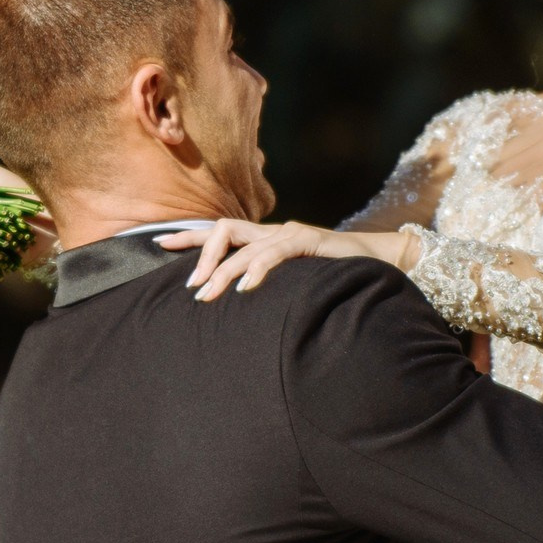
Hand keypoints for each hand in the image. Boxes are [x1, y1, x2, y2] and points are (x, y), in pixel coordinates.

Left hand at [157, 220, 415, 300]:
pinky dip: (257, 269)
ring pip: (244, 244)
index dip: (188, 237)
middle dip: (199, 254)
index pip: (219, 234)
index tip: (157, 244)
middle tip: (191, 288)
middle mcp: (274, 234)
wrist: (385, 264)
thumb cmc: (338, 280)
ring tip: (207, 295)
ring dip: (222, 270)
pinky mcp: (310, 241)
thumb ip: (269, 292)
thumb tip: (237, 312)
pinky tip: (245, 288)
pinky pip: (276, 252)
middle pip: (223, 230)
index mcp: (266, 242)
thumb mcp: (295, 287)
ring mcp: (291, 235)